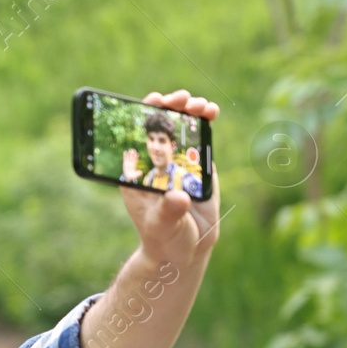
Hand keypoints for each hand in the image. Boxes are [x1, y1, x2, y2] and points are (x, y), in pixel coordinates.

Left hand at [119, 89, 221, 267]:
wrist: (186, 247)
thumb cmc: (165, 238)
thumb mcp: (164, 226)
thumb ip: (169, 212)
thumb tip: (179, 197)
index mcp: (137, 172)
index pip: (135, 138)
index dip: (142, 116)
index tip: (154, 102)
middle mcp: (154, 162)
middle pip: (158, 127)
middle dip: (169, 108)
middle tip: (181, 99)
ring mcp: (176, 160)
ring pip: (180, 127)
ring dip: (188, 111)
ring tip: (200, 106)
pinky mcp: (196, 163)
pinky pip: (199, 138)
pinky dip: (205, 121)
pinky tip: (211, 111)